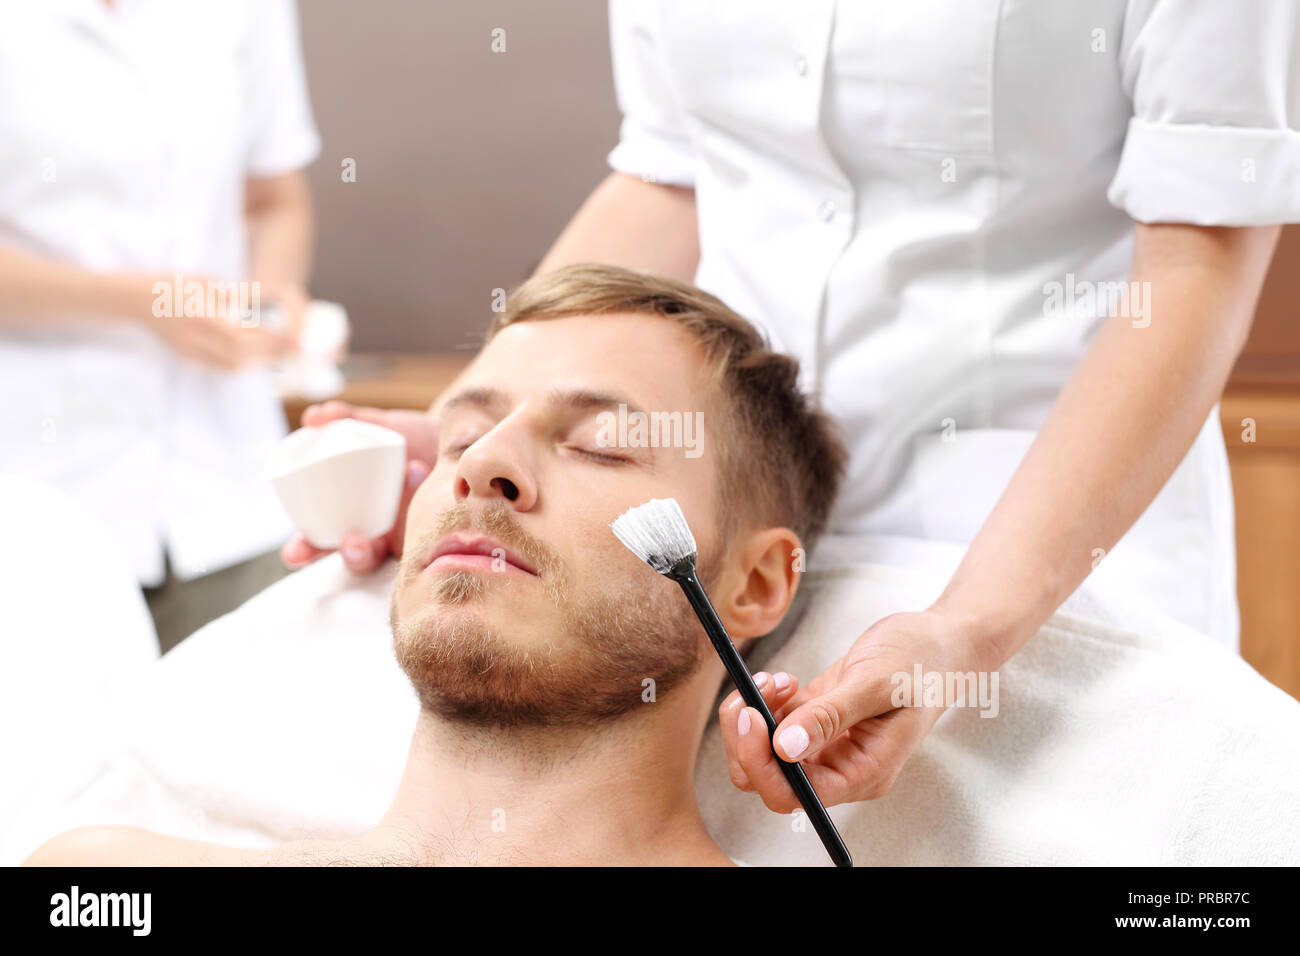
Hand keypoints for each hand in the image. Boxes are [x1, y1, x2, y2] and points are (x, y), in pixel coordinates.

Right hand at [137, 274, 291, 369]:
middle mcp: (194, 336)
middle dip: (267, 353)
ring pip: (231, 366)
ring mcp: (189, 349)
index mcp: (199, 314)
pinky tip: (256, 356)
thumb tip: (265, 304)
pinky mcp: (187, 356)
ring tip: (276, 353)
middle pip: (238, 355)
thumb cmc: (175, 284)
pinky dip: (242, 364)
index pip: (239, 335)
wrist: (137, 299)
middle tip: (288, 347)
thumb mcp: (205, 281)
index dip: (265, 339)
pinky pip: (220, 367)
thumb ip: (234, 295)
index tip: (286, 335)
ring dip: (257, 362)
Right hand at [280, 401, 438, 573]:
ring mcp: (409, 534)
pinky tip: (414, 470)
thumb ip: (348, 419)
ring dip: (389, 542)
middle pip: (356, 555)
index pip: (319, 540)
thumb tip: (313, 417)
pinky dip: (416, 497)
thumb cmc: (411, 439)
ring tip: (391, 513)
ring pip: (393, 553)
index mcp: (351, 513)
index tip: (293, 555)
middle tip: (352, 541)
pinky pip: (426, 529)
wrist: (463, 437)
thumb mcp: (381, 427)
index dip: (303, 551)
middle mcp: (379, 530)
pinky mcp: (436, 531)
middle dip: (350, 555)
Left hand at [717, 607, 993, 810]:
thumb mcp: (877, 683)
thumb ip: (831, 716)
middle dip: (748, 740)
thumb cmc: (922, 661)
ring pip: (764, 755)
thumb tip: (786, 746)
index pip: (797, 794)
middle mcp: (841, 768)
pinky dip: (765, 703)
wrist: (937, 641)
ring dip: (754, 717)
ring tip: (774, 680)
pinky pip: (773, 727)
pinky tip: (785, 680)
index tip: (753, 718)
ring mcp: (826, 745)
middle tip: (750, 695)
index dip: (763, 763)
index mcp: (863, 773)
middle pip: (771, 780)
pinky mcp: (815, 721)